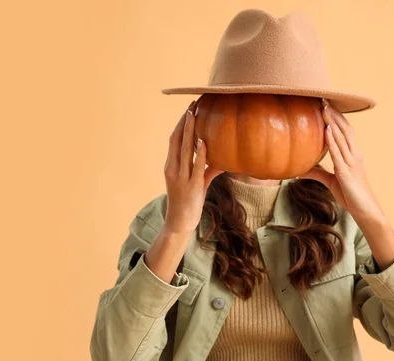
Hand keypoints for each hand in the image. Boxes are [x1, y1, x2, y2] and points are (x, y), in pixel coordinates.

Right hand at [163, 100, 223, 233]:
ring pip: (184, 149)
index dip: (181, 123)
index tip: (188, 109)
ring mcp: (181, 177)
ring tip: (196, 114)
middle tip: (192, 104)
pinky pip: (196, 167)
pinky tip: (204, 141)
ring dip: (190, 130)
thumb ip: (207, 170)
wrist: (179, 223)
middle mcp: (173, 168)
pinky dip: (200, 153)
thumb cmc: (188, 202)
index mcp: (171, 166)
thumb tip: (222, 161)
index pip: (174, 139)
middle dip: (185, 120)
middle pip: (177, 139)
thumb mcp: (197, 183)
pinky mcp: (192, 186)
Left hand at [298, 98, 384, 221]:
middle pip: (344, 129)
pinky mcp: (346, 172)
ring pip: (342, 137)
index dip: (336, 117)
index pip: (344, 131)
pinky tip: (327, 130)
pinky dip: (332, 140)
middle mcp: (354, 155)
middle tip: (324, 98)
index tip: (327, 104)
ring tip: (324, 107)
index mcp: (352, 155)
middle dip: (334, 113)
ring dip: (333, 121)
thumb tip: (299, 170)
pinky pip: (338, 153)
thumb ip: (317, 173)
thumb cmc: (351, 195)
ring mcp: (351, 162)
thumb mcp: (330, 181)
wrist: (366, 210)